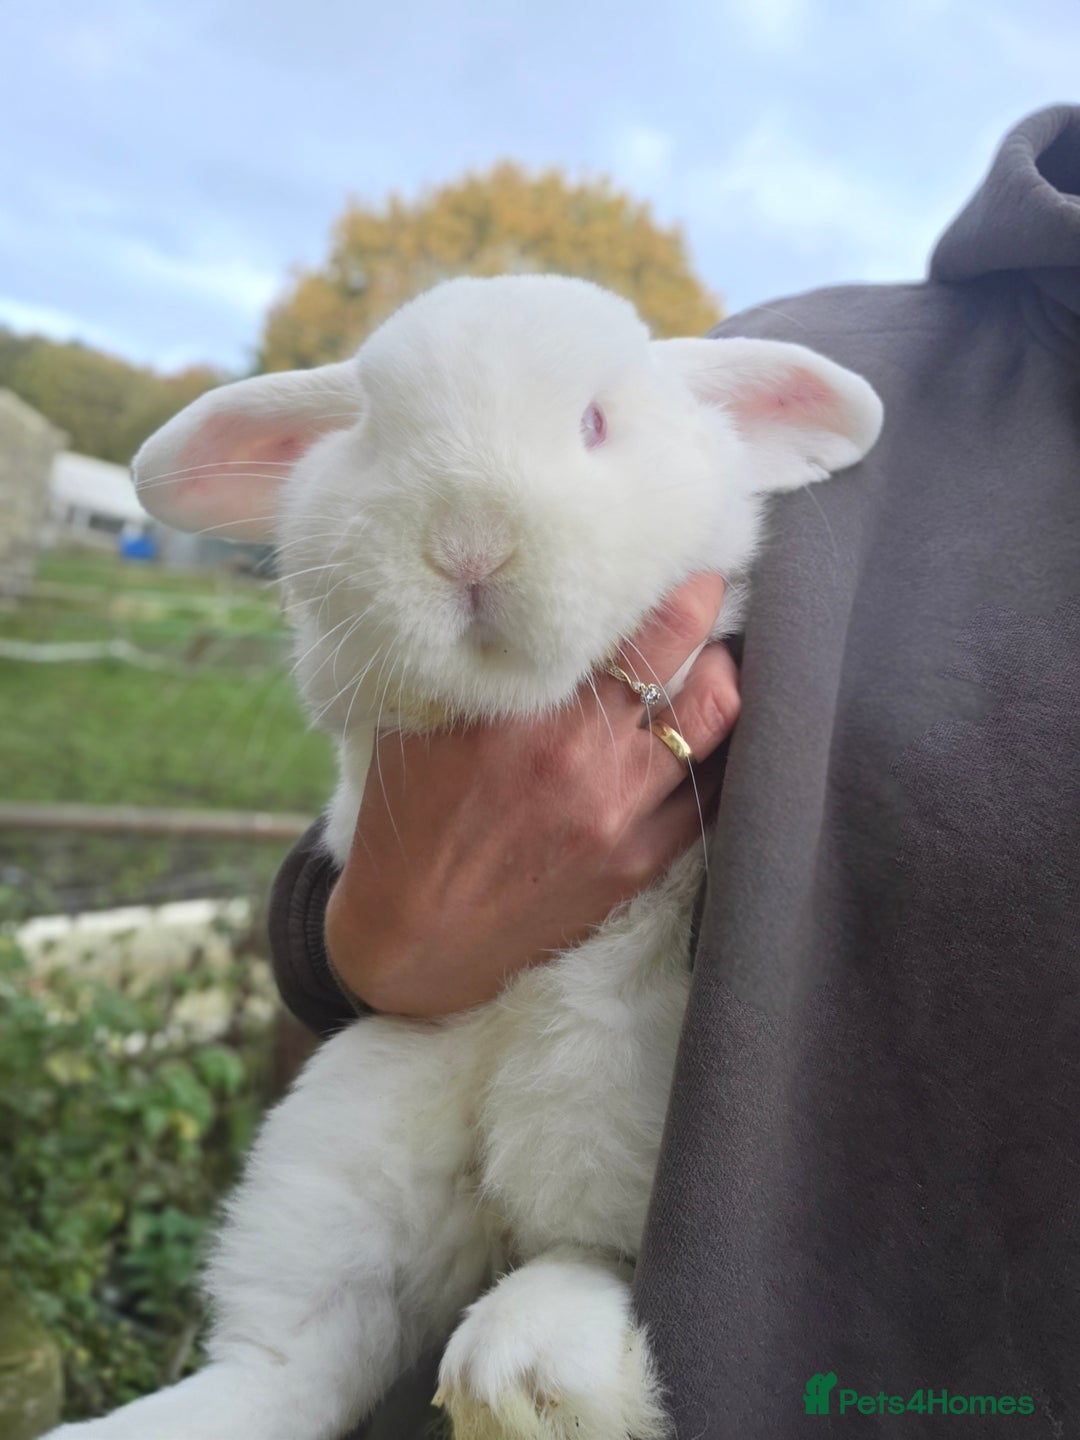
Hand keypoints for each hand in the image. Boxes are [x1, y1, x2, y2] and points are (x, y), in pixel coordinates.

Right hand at [325, 573, 738, 1016]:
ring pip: (716, 728)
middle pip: (694, 672)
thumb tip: (519, 601)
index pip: (635, 633)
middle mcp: (583, 759)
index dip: (678, 594)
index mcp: (525, 715)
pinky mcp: (637, 864)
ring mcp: (619, 816)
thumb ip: (477, 665)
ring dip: (724, 685)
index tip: (686, 573)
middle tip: (708, 603)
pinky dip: (723, 756)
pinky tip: (716, 736)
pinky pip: (711, 798)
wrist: (412, 940)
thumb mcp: (418, 725)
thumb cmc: (407, 822)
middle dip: (712, 625)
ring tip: (714, 665)